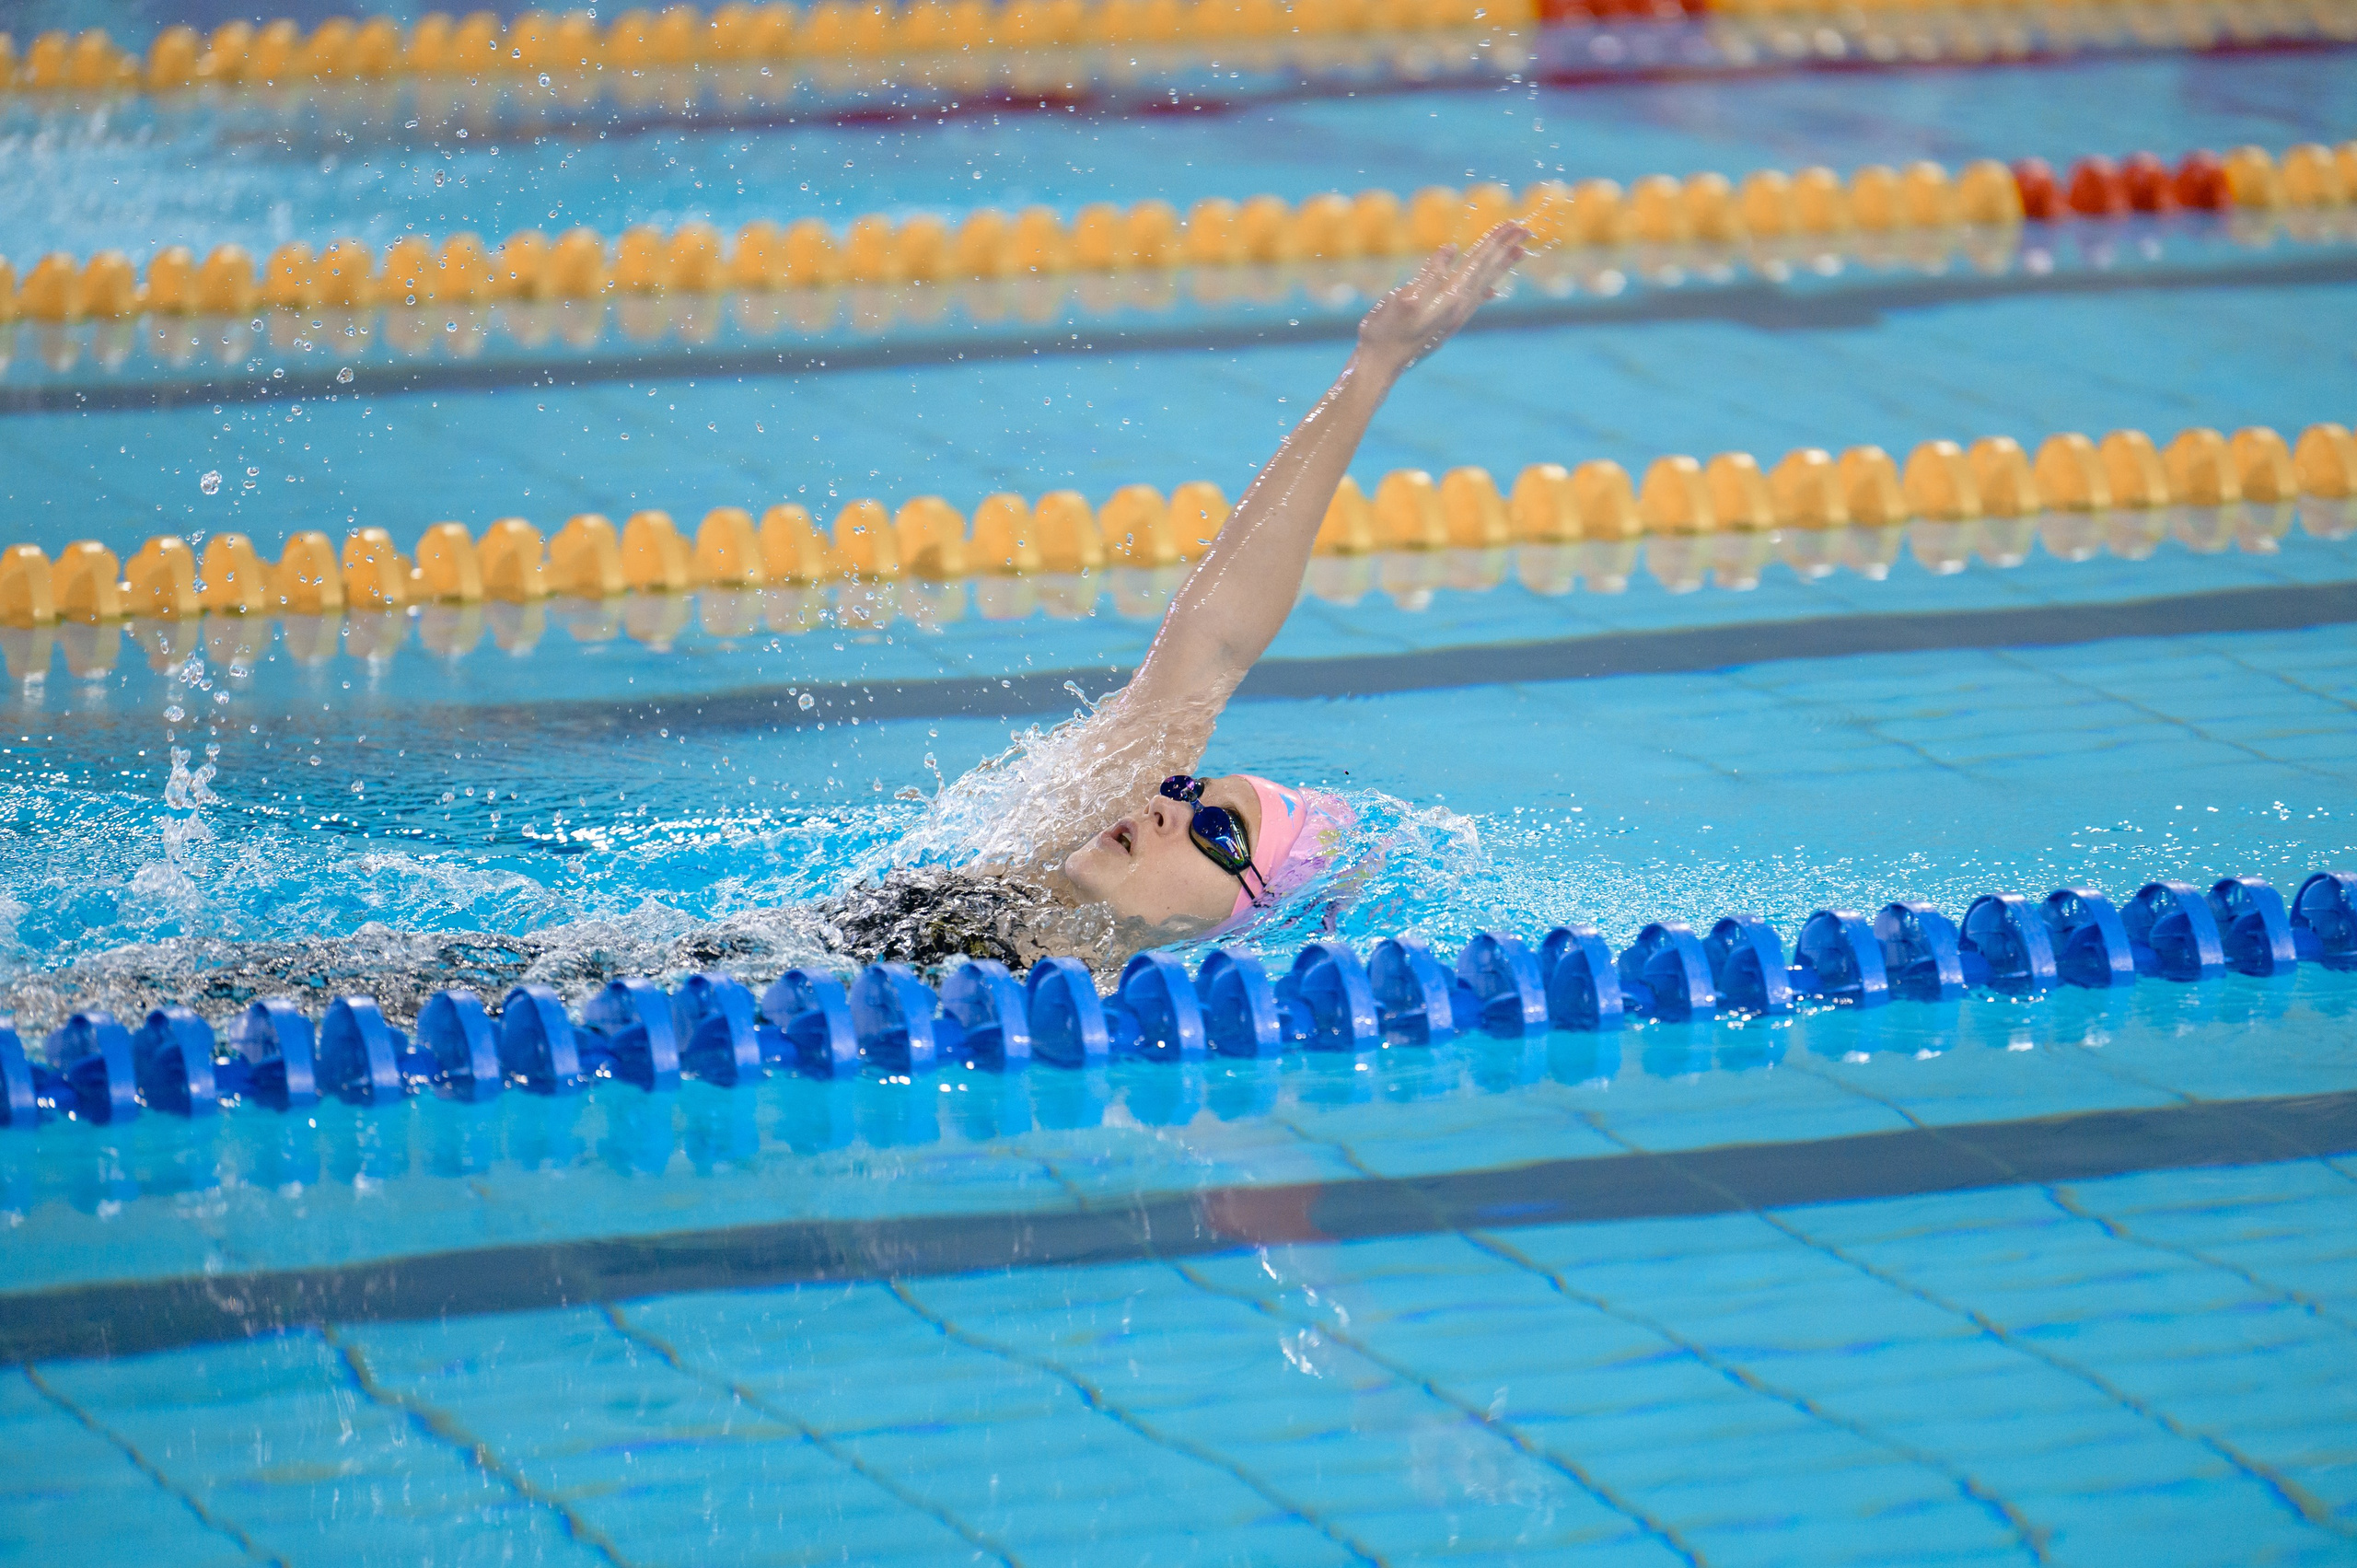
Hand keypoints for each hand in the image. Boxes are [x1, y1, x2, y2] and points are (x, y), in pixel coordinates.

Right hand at [1354, 221, 1528, 376]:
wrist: (1379, 366)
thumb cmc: (1385, 333)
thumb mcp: (1404, 298)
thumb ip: (1430, 273)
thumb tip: (1451, 249)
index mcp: (1450, 297)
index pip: (1478, 261)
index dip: (1494, 240)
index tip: (1513, 223)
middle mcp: (1459, 308)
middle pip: (1486, 270)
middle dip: (1505, 248)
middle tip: (1526, 229)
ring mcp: (1454, 318)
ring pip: (1485, 284)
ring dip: (1502, 266)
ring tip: (1521, 252)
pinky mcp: (1447, 325)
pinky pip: (1475, 301)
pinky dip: (1486, 289)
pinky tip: (1494, 288)